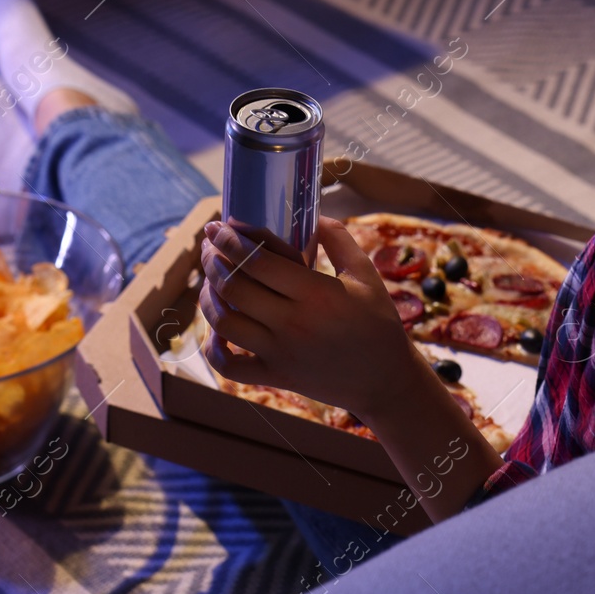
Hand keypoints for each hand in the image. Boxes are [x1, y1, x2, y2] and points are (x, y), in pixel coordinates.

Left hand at [197, 216, 421, 418]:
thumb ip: (339, 239)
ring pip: (224, 322)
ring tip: (210, 280)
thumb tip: (311, 214)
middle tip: (210, 246)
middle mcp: (293, 323)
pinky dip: (213, 347)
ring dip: (209, 296)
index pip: (257, 261)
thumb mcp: (365, 273)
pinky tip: (216, 329)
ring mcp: (280, 353)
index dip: (230, 240)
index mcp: (316, 293)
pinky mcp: (275, 376)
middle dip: (213, 260)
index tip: (218, 226)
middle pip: (234, 286)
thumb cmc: (378, 322)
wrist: (386, 379)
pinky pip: (229, 365)